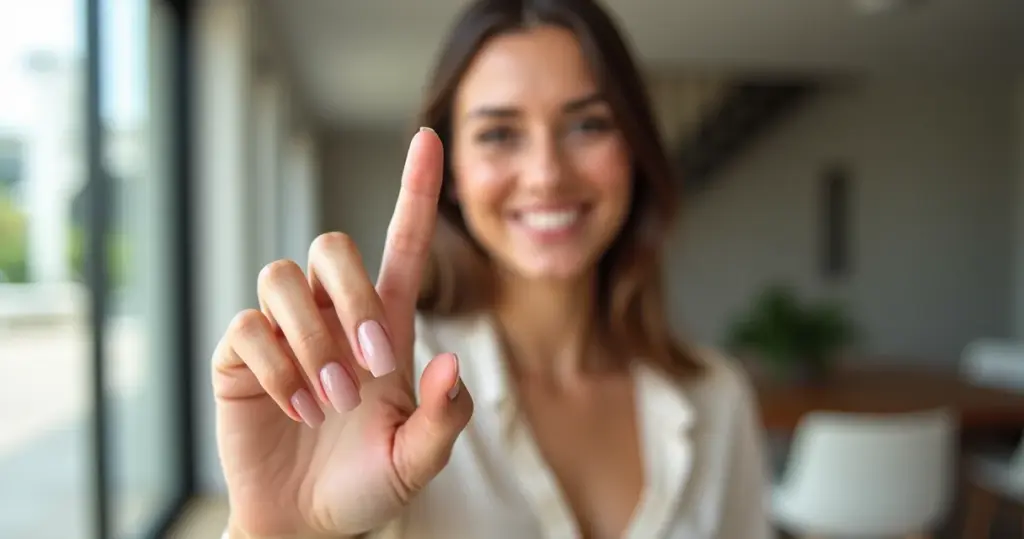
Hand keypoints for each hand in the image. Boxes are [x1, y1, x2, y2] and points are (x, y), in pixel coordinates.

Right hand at [213, 129, 472, 537]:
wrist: (305, 522)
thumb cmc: (368, 485)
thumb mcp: (417, 460)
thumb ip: (443, 417)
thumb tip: (449, 360)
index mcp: (385, 325)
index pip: (402, 244)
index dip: (415, 191)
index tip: (430, 138)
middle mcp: (332, 314)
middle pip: (332, 247)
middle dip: (351, 299)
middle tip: (368, 370)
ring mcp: (284, 329)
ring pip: (281, 277)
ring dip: (310, 342)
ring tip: (325, 405)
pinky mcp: (239, 353)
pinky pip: (247, 327)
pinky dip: (274, 368)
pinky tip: (293, 410)